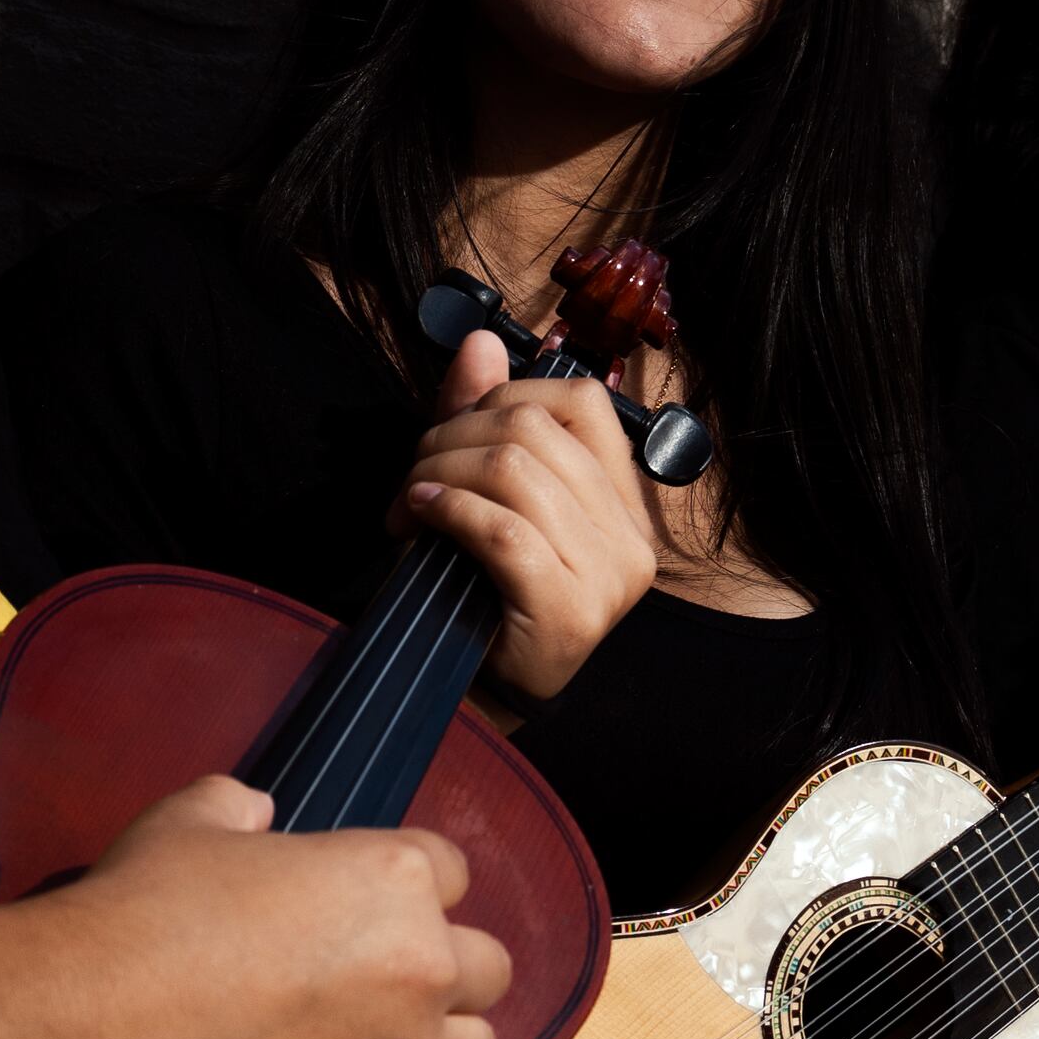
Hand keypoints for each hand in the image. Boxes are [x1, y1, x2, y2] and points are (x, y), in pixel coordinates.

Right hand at [42, 778, 504, 1038]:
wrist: (90, 1032)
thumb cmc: (141, 912)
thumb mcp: (186, 824)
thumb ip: (237, 808)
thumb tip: (257, 810)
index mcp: (392, 878)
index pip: (449, 870)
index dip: (407, 885)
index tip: (367, 904)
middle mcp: (420, 968)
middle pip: (488, 969)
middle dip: (444, 970)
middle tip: (383, 981)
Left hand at [398, 329, 660, 703]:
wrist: (486, 696)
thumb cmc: (486, 596)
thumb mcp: (486, 496)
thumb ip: (483, 420)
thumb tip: (478, 342)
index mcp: (623, 504)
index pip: (582, 403)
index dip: (505, 398)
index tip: (455, 431)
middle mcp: (630, 539)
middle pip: (533, 433)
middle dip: (451, 438)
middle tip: (412, 476)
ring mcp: (607, 578)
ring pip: (514, 473)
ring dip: (439, 474)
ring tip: (408, 502)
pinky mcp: (569, 611)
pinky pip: (502, 529)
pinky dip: (447, 511)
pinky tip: (416, 519)